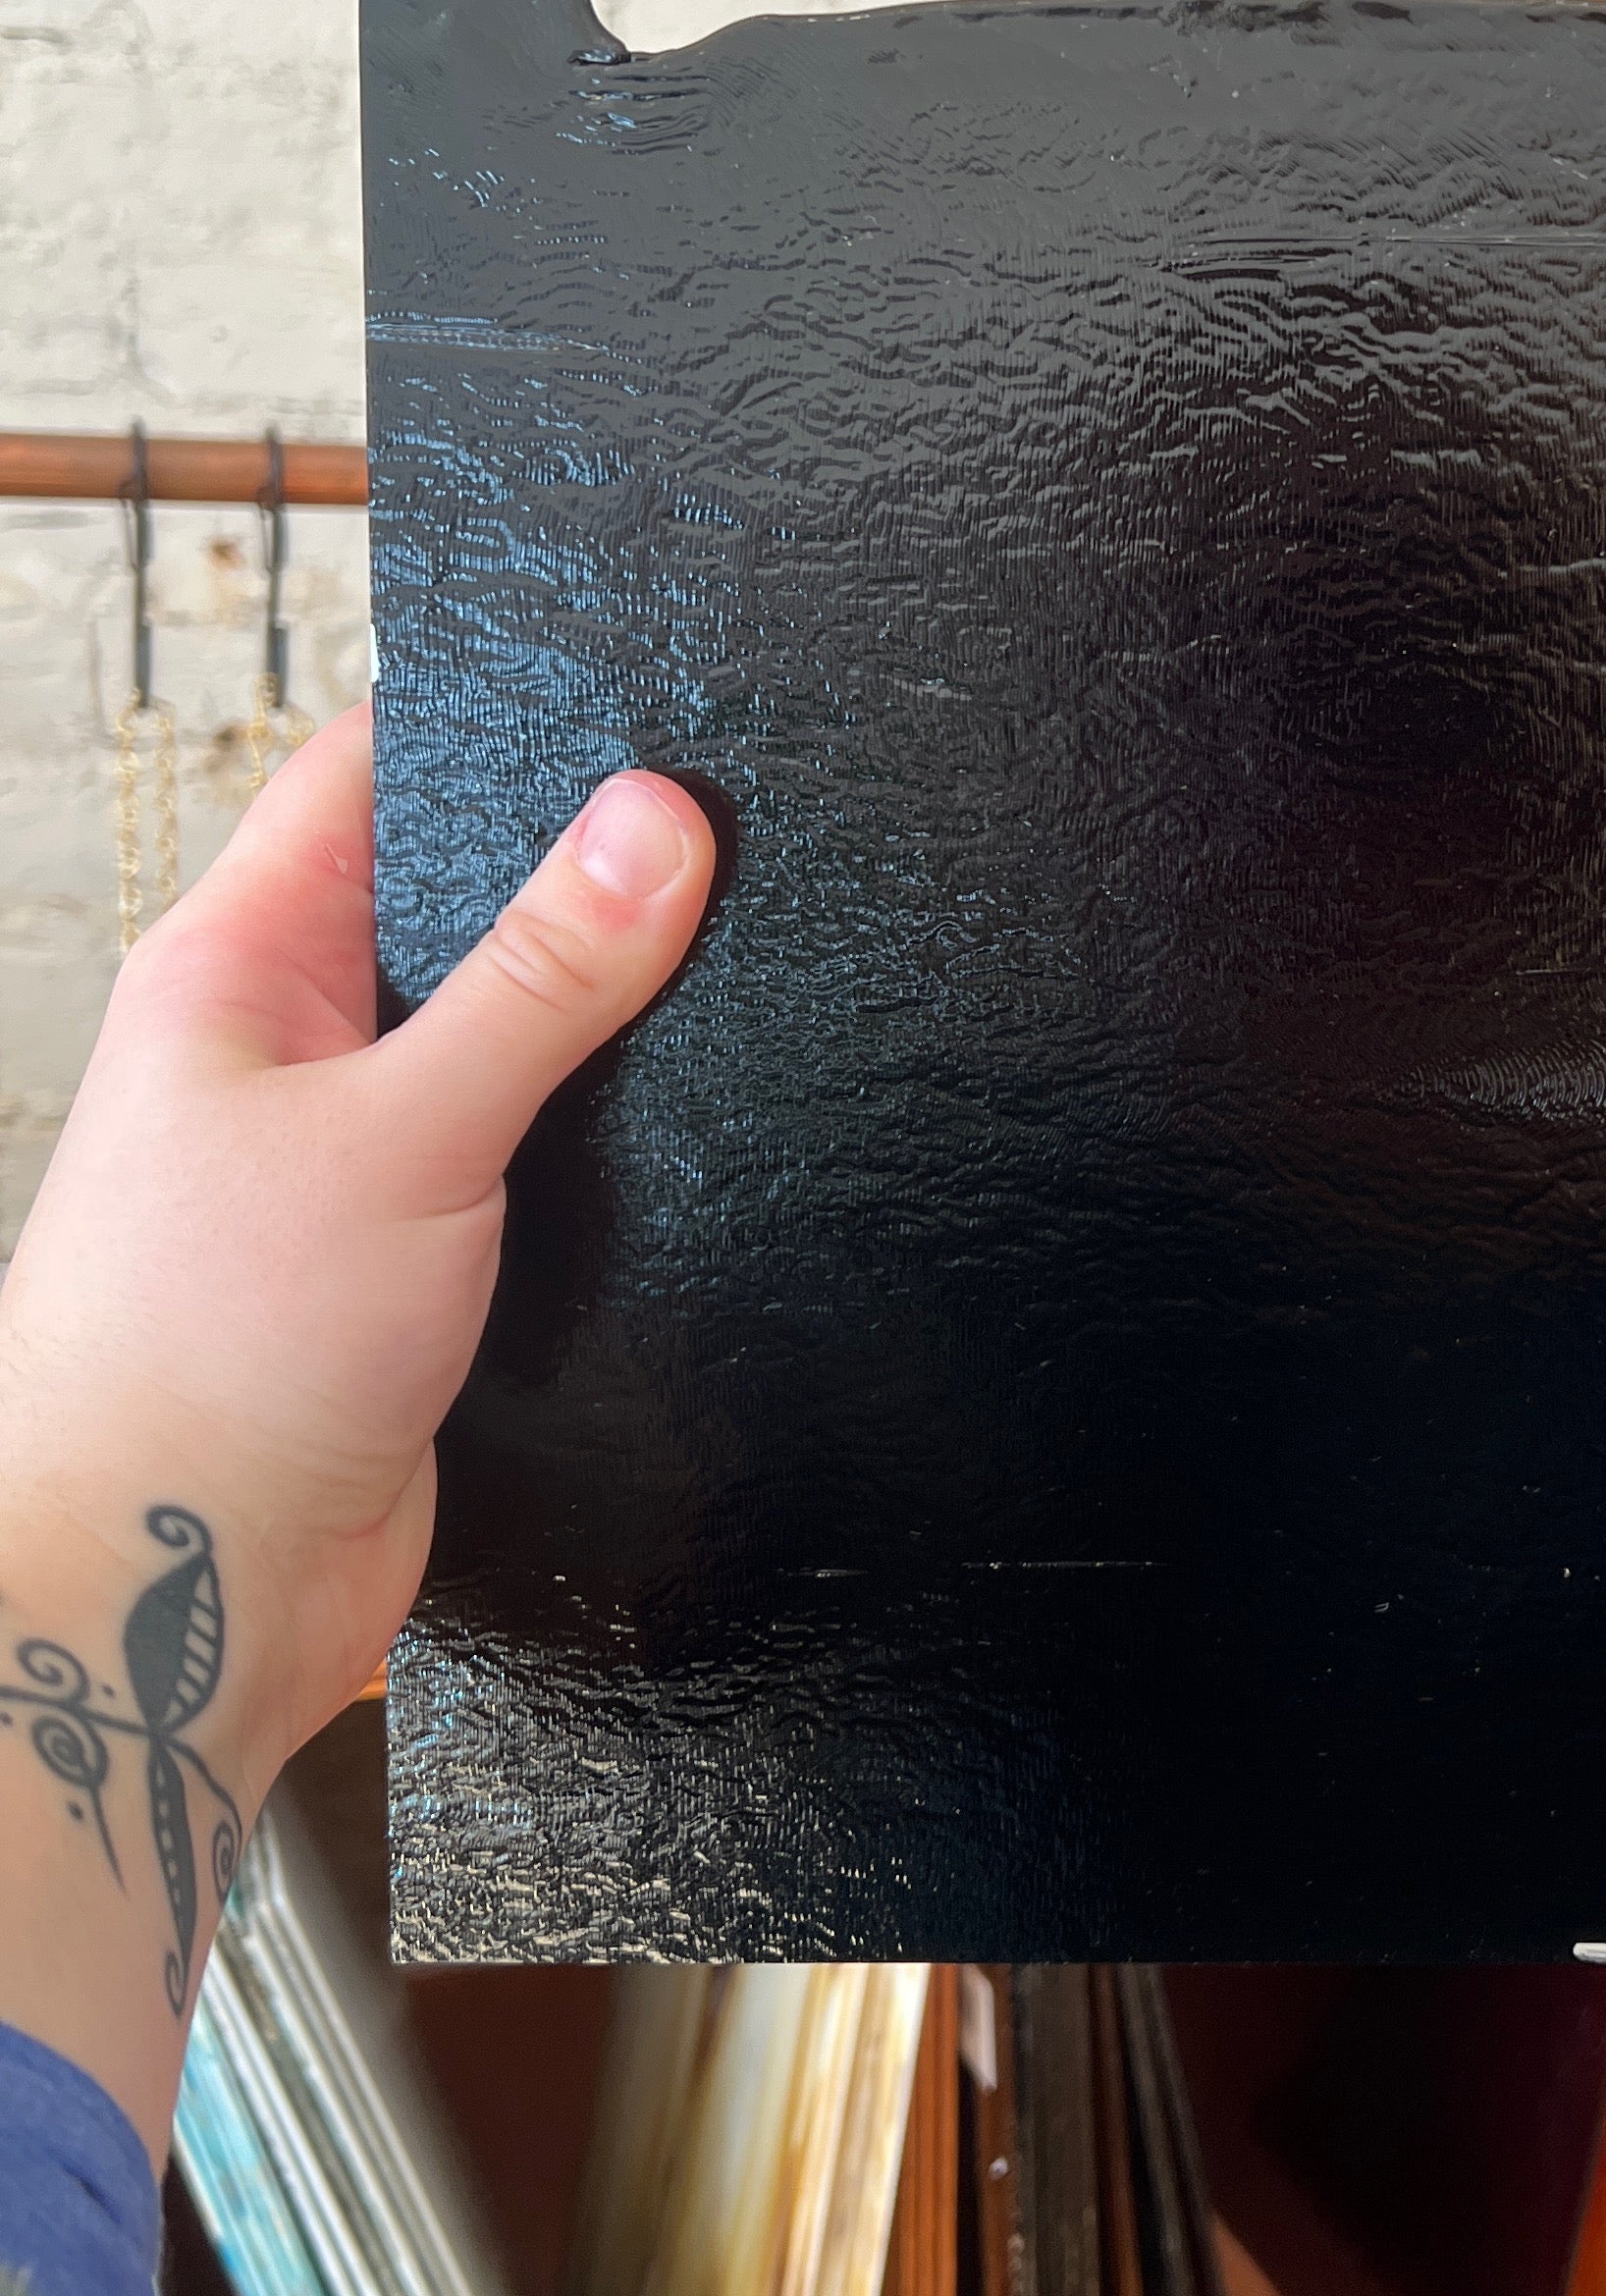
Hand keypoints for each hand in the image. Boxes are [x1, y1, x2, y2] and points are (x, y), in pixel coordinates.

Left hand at [0, 705, 714, 2153]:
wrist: (168, 1596)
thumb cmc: (201, 1357)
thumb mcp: (401, 1131)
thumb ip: (543, 980)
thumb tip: (657, 820)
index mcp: (244, 963)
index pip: (376, 770)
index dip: (505, 719)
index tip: (650, 699)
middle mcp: (296, 1047)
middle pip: (468, 904)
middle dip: (592, 877)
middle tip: (742, 836)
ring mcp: (359, 1159)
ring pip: (519, 1045)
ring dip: (612, 1031)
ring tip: (746, 974)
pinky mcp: (423, 1268)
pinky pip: (541, 1169)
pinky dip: (614, 1152)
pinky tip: (703, 1138)